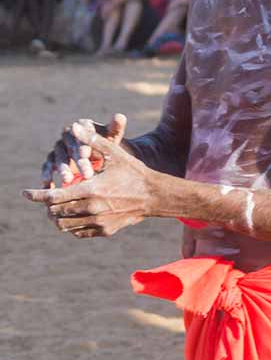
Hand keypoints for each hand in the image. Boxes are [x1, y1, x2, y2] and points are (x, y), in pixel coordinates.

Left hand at [24, 120, 157, 237]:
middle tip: (46, 196)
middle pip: (54, 212)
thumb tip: (74, 127)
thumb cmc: (134, 172)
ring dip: (56, 216)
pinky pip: (77, 232)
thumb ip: (93, 141)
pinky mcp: (104, 230)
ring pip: (63, 225)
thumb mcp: (115, 154)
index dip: (36, 195)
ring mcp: (98, 222)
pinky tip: (74, 213)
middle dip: (46, 205)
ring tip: (57, 206)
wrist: (155, 195)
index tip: (25, 193)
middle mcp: (92, 209)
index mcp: (91, 190)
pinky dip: (70, 224)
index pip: (53, 197)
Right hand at [41, 113, 126, 186]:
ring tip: (68, 180)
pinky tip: (49, 185)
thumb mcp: (114, 136)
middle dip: (78, 161)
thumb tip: (120, 116)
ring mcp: (59, 146)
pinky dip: (47, 175)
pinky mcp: (53, 159)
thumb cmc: (110, 144)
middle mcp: (68, 134)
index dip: (83, 145)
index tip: (86, 155)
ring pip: (58, 157)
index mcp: (83, 126)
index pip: (82, 135)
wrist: (102, 155)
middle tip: (86, 174)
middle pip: (71, 148)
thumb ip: (116, 127)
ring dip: (62, 169)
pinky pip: (47, 166)